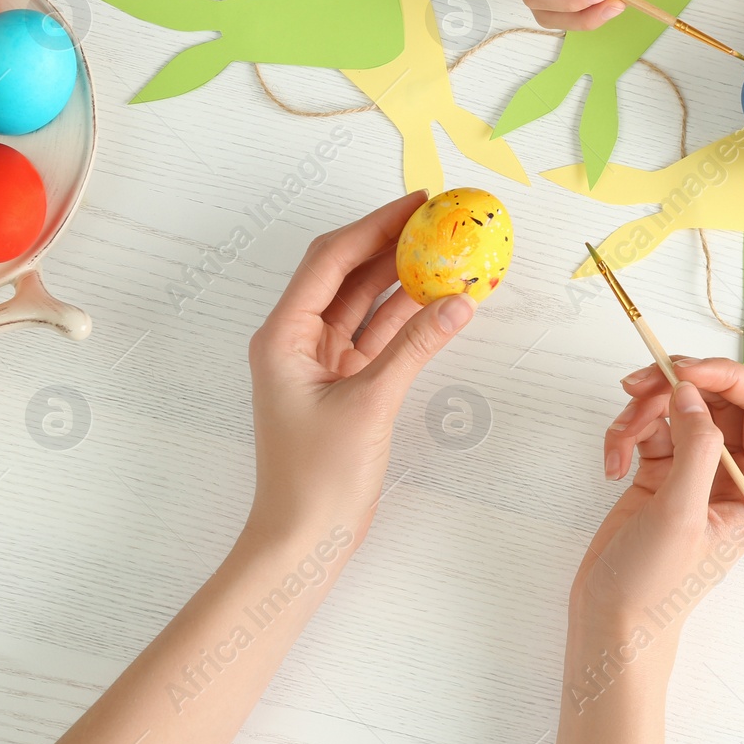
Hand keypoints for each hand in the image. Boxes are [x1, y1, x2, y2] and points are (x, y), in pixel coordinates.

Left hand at [245, 192, 475, 545]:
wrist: (303, 540)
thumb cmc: (316, 479)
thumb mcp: (371, 404)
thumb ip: (416, 347)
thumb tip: (460, 301)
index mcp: (284, 335)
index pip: (331, 260)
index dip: (374, 225)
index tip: (417, 202)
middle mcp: (297, 341)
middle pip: (348, 274)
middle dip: (392, 244)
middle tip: (440, 220)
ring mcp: (321, 363)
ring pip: (367, 304)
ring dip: (405, 280)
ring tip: (449, 252)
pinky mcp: (345, 385)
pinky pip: (379, 337)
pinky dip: (409, 319)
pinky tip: (443, 302)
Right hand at [576, 358, 743, 630]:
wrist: (611, 620)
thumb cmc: (655, 586)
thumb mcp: (681, 515)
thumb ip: (695, 448)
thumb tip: (692, 392)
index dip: (730, 376)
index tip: (684, 370)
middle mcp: (734, 471)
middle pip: (717, 395)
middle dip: (674, 386)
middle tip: (635, 387)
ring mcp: (696, 468)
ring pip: (677, 405)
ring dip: (641, 412)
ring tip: (618, 442)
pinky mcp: (661, 470)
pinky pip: (648, 426)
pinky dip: (624, 434)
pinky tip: (612, 464)